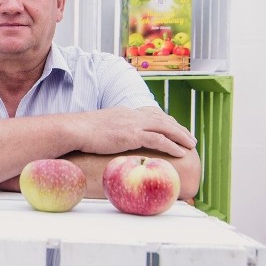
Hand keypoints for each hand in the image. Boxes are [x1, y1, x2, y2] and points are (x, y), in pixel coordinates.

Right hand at [70, 107, 195, 157]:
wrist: (74, 129)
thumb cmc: (80, 132)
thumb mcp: (99, 128)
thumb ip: (109, 131)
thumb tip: (110, 141)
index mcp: (124, 113)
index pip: (151, 115)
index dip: (166, 122)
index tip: (175, 129)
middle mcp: (132, 115)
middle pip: (162, 120)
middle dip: (178, 129)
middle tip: (190, 138)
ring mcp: (133, 124)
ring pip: (165, 128)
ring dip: (181, 136)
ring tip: (191, 145)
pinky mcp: (132, 135)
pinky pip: (158, 139)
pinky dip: (172, 145)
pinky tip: (180, 152)